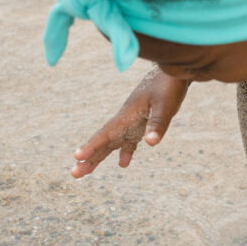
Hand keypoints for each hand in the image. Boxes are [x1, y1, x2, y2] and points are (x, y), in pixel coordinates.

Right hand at [70, 70, 188, 177]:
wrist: (173, 71)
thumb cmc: (168, 86)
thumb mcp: (166, 106)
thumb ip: (158, 124)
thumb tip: (150, 143)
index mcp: (127, 115)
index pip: (105, 133)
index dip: (91, 145)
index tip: (76, 156)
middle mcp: (124, 120)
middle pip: (103, 142)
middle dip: (89, 158)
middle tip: (73, 174)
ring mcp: (131, 122)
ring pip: (112, 143)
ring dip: (99, 157)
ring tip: (86, 171)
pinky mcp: (141, 123)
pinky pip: (129, 141)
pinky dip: (125, 152)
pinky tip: (123, 164)